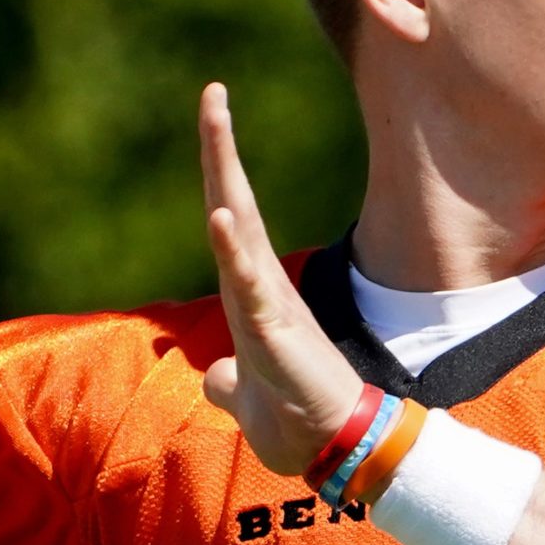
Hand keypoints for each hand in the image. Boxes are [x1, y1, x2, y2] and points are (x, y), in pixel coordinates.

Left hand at [198, 85, 367, 474]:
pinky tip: (221, 221)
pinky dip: (236, 255)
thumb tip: (216, 378)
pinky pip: (252, 289)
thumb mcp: (246, 397)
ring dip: (225, 180)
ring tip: (216, 126)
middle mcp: (260, 289)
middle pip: (234, 205)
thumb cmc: (294, 420)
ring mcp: (270, 307)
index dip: (217, 172)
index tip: (213, 116)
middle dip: (220, 150)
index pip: (229, 221)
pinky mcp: (277, 337)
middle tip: (213, 94)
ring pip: (241, 232)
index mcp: (251, 295)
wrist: (331, 450)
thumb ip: (228, 382)